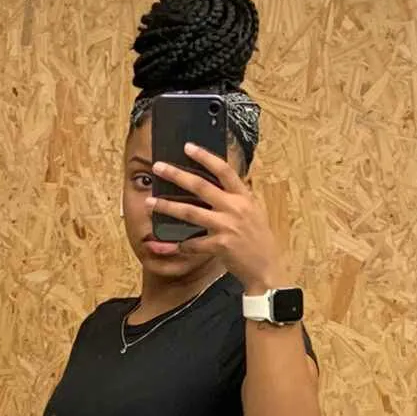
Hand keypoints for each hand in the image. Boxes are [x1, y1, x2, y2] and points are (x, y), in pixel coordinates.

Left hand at [146, 143, 286, 292]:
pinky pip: (193, 243)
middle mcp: (235, 208)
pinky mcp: (220, 245)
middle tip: (158, 167)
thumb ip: (237, 198)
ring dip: (167, 206)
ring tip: (150, 202)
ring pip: (190, 212)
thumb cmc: (259, 241)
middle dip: (176, 175)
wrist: (266, 268)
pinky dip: (180, 245)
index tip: (188, 147)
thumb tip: (219, 183)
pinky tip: (167, 244)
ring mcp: (227, 226)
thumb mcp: (254, 212)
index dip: (205, 156)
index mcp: (244, 197)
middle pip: (201, 186)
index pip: (224, 170)